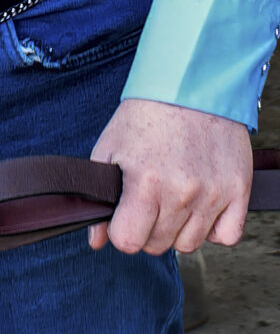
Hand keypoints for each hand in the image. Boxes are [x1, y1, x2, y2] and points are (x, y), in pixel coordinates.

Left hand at [88, 97, 252, 254]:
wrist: (190, 88)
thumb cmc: (146, 116)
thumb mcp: (109, 147)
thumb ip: (99, 194)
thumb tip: (96, 240)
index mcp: (145, 180)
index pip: (128, 240)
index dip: (121, 233)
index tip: (123, 219)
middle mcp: (181, 192)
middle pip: (158, 245)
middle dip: (146, 229)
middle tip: (146, 202)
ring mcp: (213, 195)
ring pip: (189, 245)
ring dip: (177, 230)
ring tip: (171, 200)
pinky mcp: (238, 193)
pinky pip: (226, 237)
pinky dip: (212, 229)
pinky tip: (199, 206)